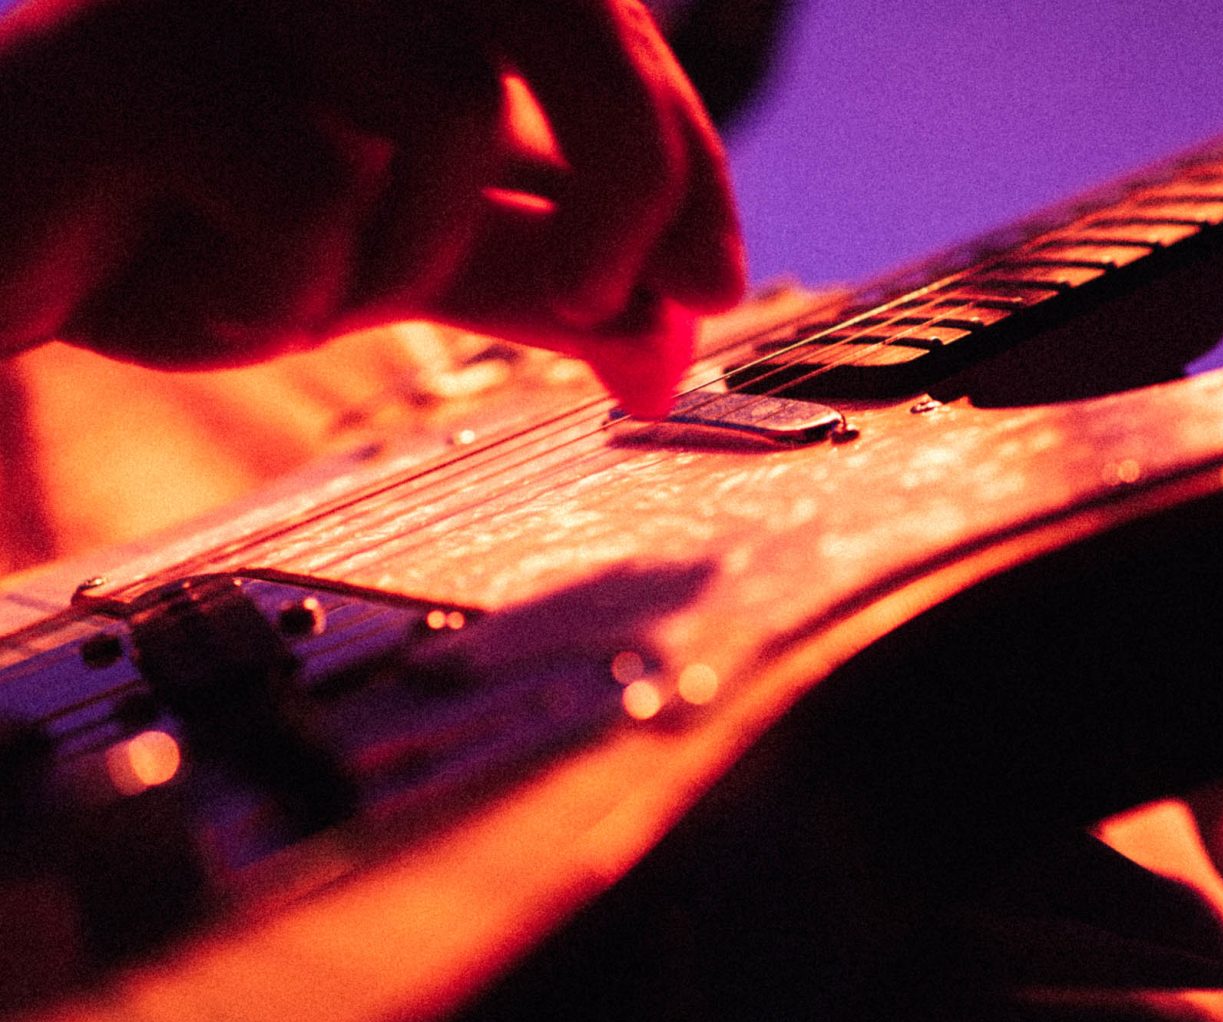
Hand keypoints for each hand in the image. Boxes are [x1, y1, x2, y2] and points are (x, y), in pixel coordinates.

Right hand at [0, 0, 743, 415]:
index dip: (686, 159)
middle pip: (566, 7)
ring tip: (298, 283)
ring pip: (451, 105)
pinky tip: (198, 287)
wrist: (4, 255)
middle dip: (629, 167)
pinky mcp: (138, 52)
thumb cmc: (198, 234)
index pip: (608, 37)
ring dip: (403, 251)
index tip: (710, 283)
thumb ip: (539, 282)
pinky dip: (282, 286)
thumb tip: (671, 345)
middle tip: (601, 299)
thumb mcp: (408, 262)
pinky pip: (311, 184)